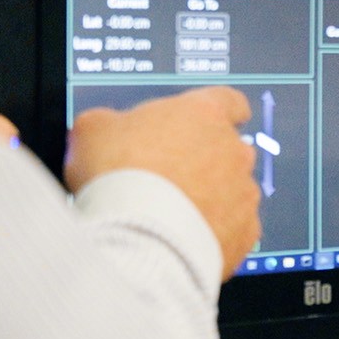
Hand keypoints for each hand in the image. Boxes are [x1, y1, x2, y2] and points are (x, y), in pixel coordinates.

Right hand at [65, 87, 261, 280]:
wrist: (138, 236)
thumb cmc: (117, 176)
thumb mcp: (93, 130)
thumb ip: (110, 122)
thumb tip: (106, 127)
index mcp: (203, 114)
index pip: (228, 101)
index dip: (221, 111)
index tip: (216, 119)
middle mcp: (233, 150)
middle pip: (229, 149)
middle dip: (206, 160)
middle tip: (171, 176)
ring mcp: (244, 192)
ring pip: (235, 190)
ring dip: (213, 197)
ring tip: (175, 213)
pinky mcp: (246, 232)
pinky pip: (236, 227)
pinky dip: (217, 231)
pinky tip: (189, 237)